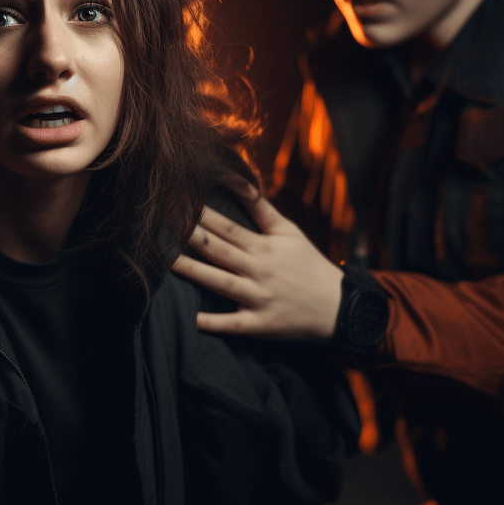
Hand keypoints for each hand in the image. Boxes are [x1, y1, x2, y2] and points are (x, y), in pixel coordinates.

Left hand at [171, 175, 343, 340]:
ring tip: (169, 263)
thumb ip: (261, 208)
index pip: (227, 227)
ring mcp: (259, 298)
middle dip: (192, 237)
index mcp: (264, 247)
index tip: (180, 203)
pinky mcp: (261, 324)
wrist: (339, 307)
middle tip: (164, 225)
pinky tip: (192, 319)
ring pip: (220, 284)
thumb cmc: (308, 265)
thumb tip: (239, 180)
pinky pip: (233, 324)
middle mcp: (259, 270)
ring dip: (194, 273)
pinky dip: (213, 323)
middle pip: (219, 251)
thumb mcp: (289, 232)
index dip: (202, 215)